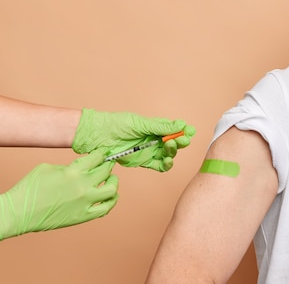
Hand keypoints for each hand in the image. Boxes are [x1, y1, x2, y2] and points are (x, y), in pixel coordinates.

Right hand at [0, 150, 117, 239]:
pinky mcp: (83, 216)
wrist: (19, 212)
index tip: (103, 153)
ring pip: (111, 190)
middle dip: (108, 165)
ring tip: (111, 180)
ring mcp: (84, 202)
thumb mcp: (48, 168)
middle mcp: (82, 186)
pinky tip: (110, 196)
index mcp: (73, 171)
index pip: (96, 158)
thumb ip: (68, 167)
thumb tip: (80, 168)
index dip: (101, 154)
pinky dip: (111, 201)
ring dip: (113, 182)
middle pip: (106, 171)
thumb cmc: (29, 189)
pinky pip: (105, 209)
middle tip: (108, 164)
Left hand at [72, 108, 195, 171]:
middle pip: (173, 143)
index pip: (173, 129)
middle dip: (180, 142)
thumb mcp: (140, 123)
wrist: (97, 136)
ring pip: (167, 154)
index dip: (183, 131)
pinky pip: (158, 165)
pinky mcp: (142, 161)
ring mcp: (148, 151)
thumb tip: (180, 125)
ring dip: (172, 152)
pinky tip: (168, 161)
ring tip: (170, 147)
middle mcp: (153, 139)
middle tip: (182, 140)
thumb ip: (160, 127)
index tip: (190, 132)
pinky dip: (165, 165)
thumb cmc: (116, 125)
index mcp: (154, 127)